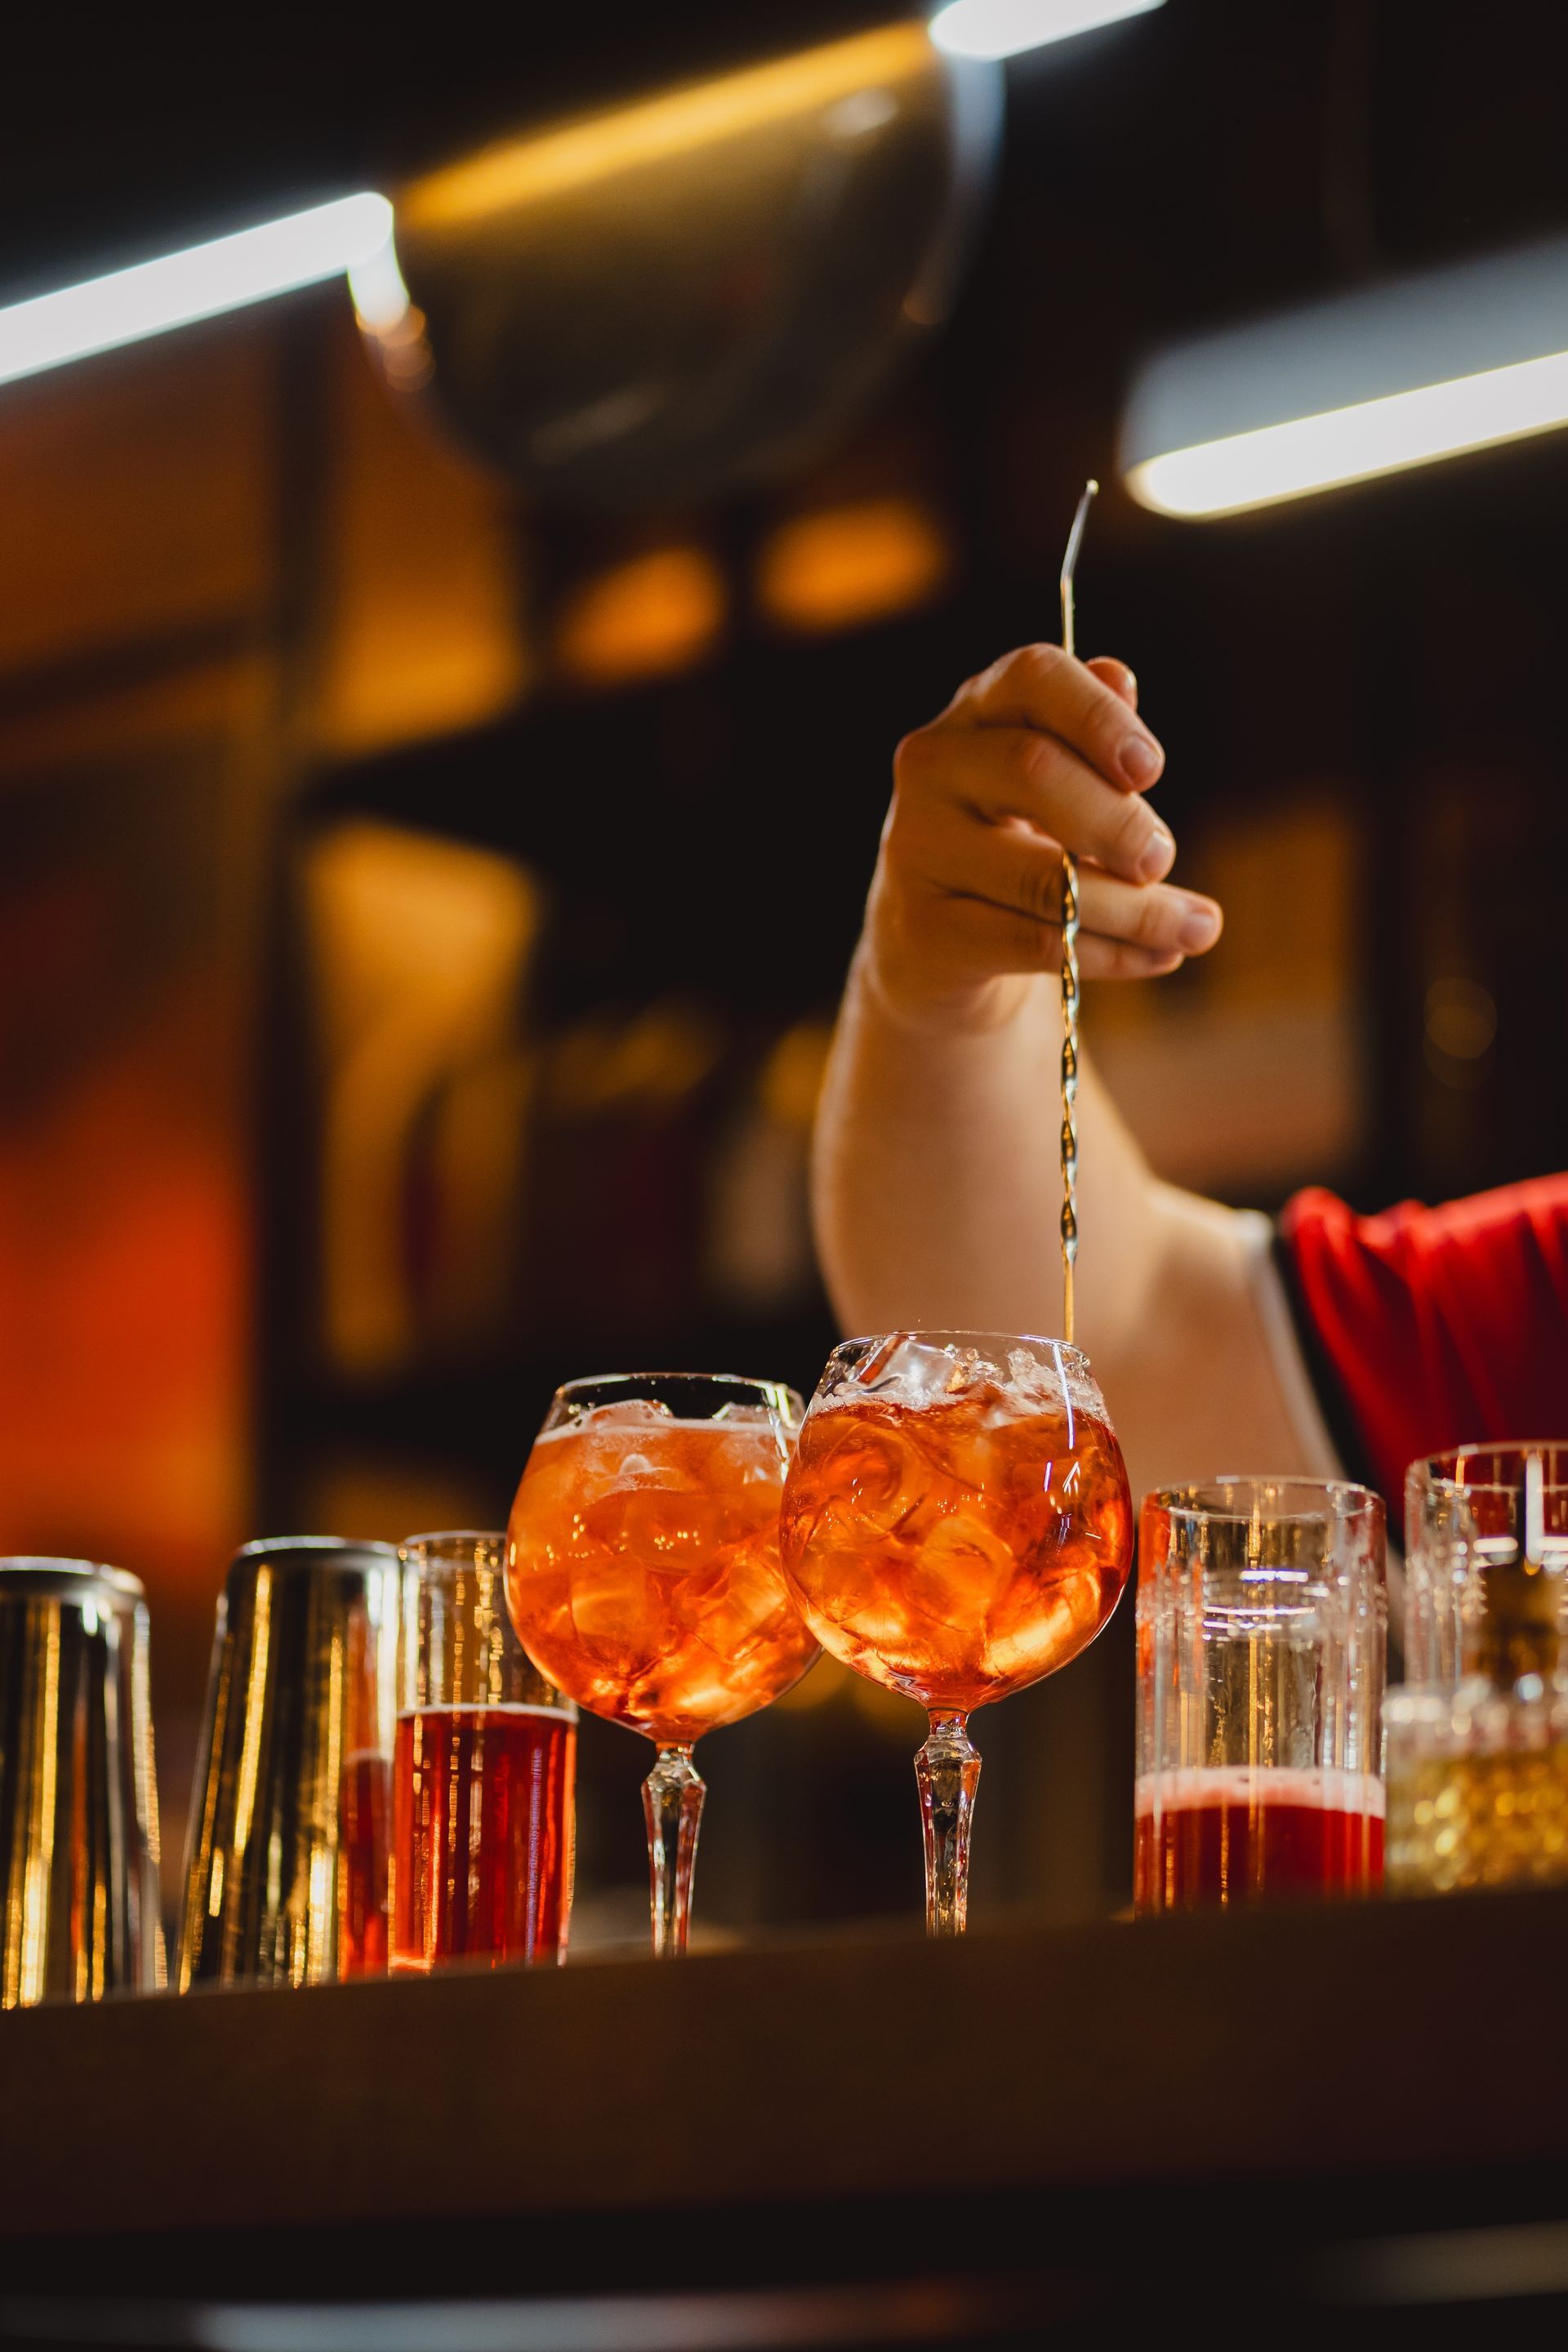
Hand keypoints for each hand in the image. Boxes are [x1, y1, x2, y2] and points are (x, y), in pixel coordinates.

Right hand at [863, 645, 1222, 1030]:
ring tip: (1197, 928)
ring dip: (1135, 909)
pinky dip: (1110, 954)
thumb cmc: (1016, 840)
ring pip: (1041, 877)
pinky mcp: (927, 929)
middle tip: (1163, 857)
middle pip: (1033, 769)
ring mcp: (919, 849)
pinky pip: (1033, 942)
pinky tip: (1159, 955)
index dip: (1100, 716)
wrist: (938, 945)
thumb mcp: (1056, 782)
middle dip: (1117, 819)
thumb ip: (1088, 733)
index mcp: (976, 710)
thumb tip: (1118, 677)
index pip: (1033, 676)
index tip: (1151, 769)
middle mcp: (934, 767)